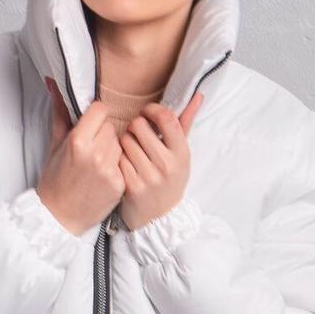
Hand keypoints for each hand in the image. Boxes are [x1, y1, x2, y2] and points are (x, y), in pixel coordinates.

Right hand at [36, 77, 124, 234]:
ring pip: (121, 143)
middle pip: (112, 126)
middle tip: (91, 148)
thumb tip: (54, 83)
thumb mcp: (54, 145)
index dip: (95, 117)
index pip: (100, 110)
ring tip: (97, 162)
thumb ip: (60, 113)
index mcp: (78, 141)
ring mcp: (109, 170)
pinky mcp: (120, 183)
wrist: (59, 216)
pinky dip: (117, 165)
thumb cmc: (55, 180)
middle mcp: (95, 154)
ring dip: (112, 148)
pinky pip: (124, 161)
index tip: (90, 125)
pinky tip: (104, 175)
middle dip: (103, 133)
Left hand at [118, 92, 204, 231]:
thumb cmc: (170, 179)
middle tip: (136, 134)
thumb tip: (197, 95)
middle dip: (134, 126)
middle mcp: (167, 165)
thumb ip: (186, 123)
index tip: (147, 114)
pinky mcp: (131, 186)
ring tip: (131, 150)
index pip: (166, 118)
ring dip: (124, 142)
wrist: (160, 217)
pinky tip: (124, 163)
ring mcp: (149, 176)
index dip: (152, 110)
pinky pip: (117, 158)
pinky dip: (117, 157)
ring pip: (125, 141)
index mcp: (182, 153)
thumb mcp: (181, 154)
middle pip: (139, 126)